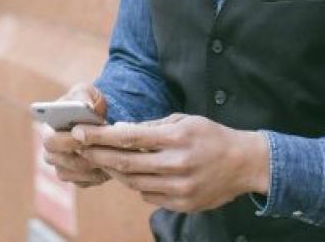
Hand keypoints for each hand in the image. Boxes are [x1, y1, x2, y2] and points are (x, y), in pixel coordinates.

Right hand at [38, 82, 110, 187]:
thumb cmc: (89, 102)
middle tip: (101, 147)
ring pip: (73, 172)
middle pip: (59, 160)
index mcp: (47, 129)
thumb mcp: (87, 92)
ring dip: (91, 164)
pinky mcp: (76, 178)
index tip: (83, 135)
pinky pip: (84, 181)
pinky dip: (97, 174)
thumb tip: (85, 105)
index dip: (66, 140)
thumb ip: (83, 95)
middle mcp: (51, 151)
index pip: (49, 140)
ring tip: (110, 155)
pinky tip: (110, 164)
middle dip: (81, 153)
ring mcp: (62, 166)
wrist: (103, 118)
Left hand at [72, 113, 269, 212]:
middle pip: (126, 163)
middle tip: (80, 149)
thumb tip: (120, 130)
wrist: (244, 164)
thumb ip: (152, 127)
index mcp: (177, 138)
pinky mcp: (183, 204)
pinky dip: (137, 186)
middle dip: (98, 155)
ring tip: (102, 161)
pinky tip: (133, 175)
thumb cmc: (211, 136)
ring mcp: (180, 188)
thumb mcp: (184, 120)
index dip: (100, 136)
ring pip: (134, 183)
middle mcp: (177, 164)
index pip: (129, 137)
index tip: (80, 132)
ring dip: (115, 172)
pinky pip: (149, 197)